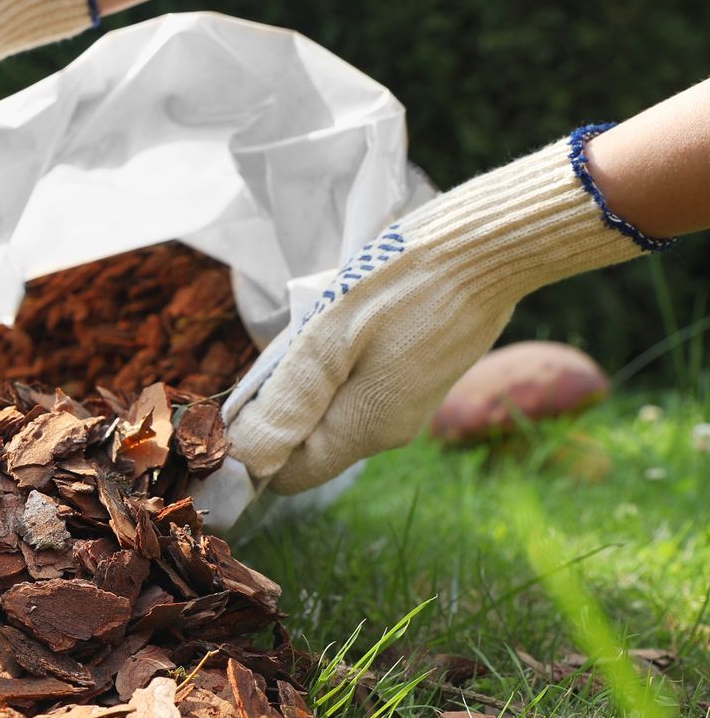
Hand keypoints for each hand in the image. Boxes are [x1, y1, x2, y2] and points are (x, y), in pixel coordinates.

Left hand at [227, 128, 667, 493]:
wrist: (490, 244)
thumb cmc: (404, 283)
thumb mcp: (330, 339)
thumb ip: (288, 404)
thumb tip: (247, 461)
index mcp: (366, 429)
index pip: (289, 474)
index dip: (251, 452)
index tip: (226, 410)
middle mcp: (389, 430)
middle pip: (307, 445)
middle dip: (275, 415)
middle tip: (267, 358)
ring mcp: (407, 404)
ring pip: (330, 415)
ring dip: (303, 388)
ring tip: (301, 336)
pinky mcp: (416, 377)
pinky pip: (356, 390)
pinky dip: (333, 370)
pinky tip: (335, 329)